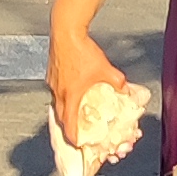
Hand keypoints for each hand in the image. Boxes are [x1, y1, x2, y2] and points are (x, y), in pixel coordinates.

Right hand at [47, 19, 128, 146]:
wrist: (66, 31)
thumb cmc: (82, 50)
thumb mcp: (106, 69)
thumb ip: (117, 82)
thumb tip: (126, 89)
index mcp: (71, 95)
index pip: (69, 124)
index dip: (73, 136)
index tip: (76, 144)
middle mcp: (58, 91)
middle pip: (60, 116)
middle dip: (67, 126)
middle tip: (73, 133)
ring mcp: (52, 82)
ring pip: (57, 102)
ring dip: (64, 110)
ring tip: (71, 113)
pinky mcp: (51, 72)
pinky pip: (55, 90)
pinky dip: (62, 95)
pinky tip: (69, 90)